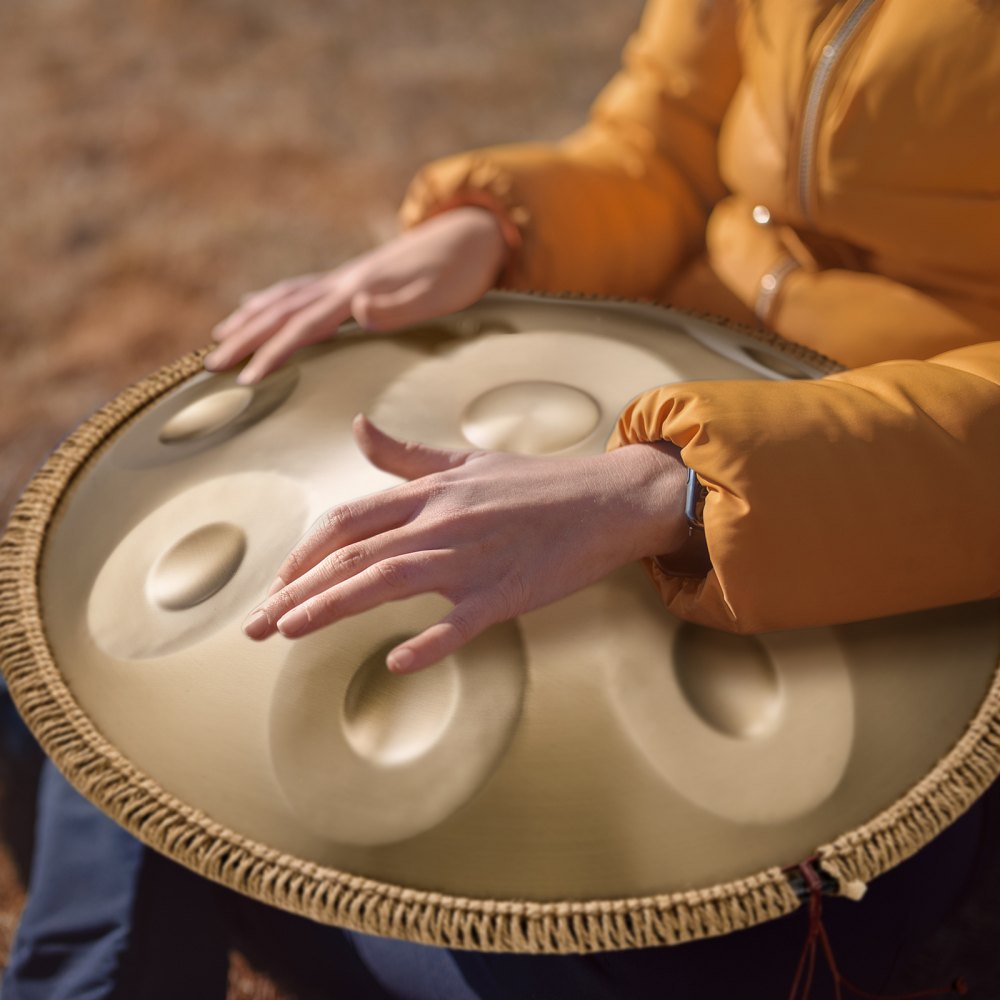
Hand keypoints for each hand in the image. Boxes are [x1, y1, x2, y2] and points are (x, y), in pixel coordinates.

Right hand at [203, 207, 507, 384]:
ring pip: (283, 299)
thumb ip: (399, 305)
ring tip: (217, 339)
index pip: (303, 326)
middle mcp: (342, 282)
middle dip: (244, 339)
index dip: (272, 353)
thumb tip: (358, 308)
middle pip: (281, 311)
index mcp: (357, 291)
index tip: (245, 378)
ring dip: (249, 319)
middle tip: (209, 366)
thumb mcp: (440, 293)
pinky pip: (298, 290)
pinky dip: (271, 299)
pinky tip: (256, 303)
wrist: (472, 232)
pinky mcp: (351, 278)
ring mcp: (344, 278)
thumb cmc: (460, 271)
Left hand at [242, 416, 687, 672]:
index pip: (346, 522)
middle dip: (295, 590)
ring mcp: (473, 557)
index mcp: (429, 493)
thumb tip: (356, 427)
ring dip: (330, 608)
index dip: (301, 554)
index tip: (275, 585)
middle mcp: (441, 521)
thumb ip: (405, 455)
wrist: (609, 499)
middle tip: (254, 626)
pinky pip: (461, 621)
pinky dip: (429, 642)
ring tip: (285, 633)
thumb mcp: (465, 461)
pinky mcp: (507, 592)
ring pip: (387, 582)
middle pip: (351, 556)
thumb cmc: (536, 484)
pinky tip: (396, 662)